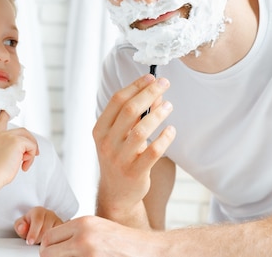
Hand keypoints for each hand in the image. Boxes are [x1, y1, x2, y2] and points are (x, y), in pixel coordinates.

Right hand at [0, 111, 38, 186]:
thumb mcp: (2, 155)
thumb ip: (11, 148)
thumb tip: (28, 149)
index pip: (1, 119)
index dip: (5, 114)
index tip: (6, 110)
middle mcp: (3, 133)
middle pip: (24, 132)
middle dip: (31, 143)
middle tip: (34, 155)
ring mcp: (10, 136)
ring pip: (30, 141)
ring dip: (31, 153)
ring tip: (24, 164)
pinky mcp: (18, 142)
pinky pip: (33, 147)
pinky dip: (31, 158)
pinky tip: (23, 166)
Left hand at [14, 206, 63, 244]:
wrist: (38, 223)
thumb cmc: (29, 224)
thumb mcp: (20, 224)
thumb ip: (19, 226)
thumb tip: (21, 228)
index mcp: (39, 211)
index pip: (38, 220)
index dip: (33, 232)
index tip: (29, 242)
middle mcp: (51, 215)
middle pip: (46, 230)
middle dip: (38, 239)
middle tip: (34, 241)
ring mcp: (59, 221)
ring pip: (54, 235)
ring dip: (46, 242)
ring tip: (41, 241)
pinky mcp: (64, 229)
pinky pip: (61, 238)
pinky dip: (54, 243)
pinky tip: (49, 243)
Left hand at [40, 215, 158, 256]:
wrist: (145, 250)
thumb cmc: (123, 240)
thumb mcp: (96, 227)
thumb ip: (75, 233)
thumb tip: (53, 243)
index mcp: (83, 224)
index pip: (48, 237)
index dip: (47, 247)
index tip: (51, 251)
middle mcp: (83, 238)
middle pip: (48, 253)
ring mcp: (88, 255)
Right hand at [94, 74, 175, 216]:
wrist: (117, 193)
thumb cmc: (119, 157)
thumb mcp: (121, 135)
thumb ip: (136, 114)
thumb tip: (156, 92)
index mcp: (100, 129)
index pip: (117, 100)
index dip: (135, 86)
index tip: (151, 77)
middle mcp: (107, 143)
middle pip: (129, 111)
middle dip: (149, 93)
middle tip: (164, 84)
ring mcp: (119, 158)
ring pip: (141, 130)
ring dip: (158, 114)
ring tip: (169, 105)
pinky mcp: (135, 172)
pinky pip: (153, 152)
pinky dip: (164, 138)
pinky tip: (171, 130)